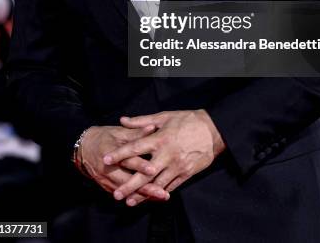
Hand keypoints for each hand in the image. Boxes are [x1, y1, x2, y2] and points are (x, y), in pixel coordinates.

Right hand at [79, 125, 168, 204]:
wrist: (83, 149)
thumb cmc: (104, 137)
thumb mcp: (118, 132)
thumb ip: (136, 133)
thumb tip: (152, 128)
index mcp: (111, 152)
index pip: (127, 160)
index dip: (140, 165)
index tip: (153, 170)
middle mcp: (108, 169)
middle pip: (128, 181)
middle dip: (146, 188)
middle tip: (162, 193)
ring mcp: (107, 180)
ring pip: (127, 192)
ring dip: (144, 196)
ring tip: (160, 197)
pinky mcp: (107, 187)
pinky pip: (123, 195)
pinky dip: (136, 197)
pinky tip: (150, 199)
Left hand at [103, 110, 225, 205]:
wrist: (213, 130)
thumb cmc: (187, 120)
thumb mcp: (164, 117)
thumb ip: (141, 121)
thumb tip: (122, 120)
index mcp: (160, 139)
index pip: (135, 148)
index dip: (120, 154)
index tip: (106, 160)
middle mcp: (167, 155)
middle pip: (144, 173)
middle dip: (129, 185)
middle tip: (116, 195)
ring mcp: (177, 166)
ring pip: (157, 183)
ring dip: (142, 194)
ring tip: (129, 202)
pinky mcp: (186, 174)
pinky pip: (171, 186)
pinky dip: (160, 193)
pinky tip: (151, 198)